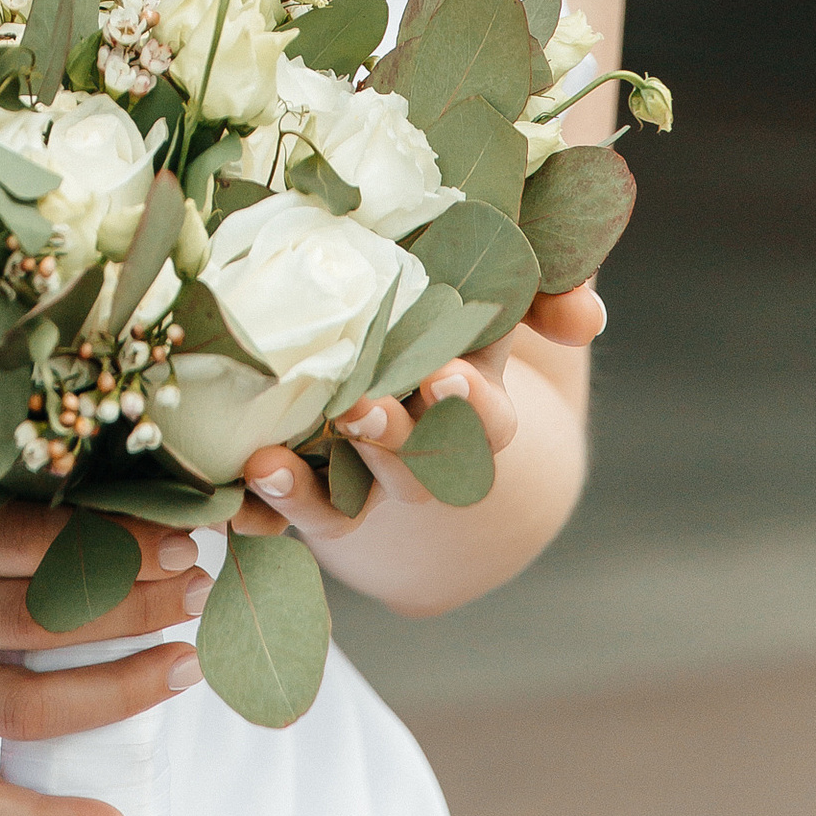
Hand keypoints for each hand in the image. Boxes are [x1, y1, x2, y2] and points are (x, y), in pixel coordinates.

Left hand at [230, 282, 605, 543]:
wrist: (435, 421)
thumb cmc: (466, 332)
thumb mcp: (510, 305)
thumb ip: (547, 298)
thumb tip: (587, 314)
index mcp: (474, 407)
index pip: (486, 420)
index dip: (470, 404)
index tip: (448, 375)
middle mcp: (422, 454)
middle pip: (414, 464)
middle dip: (390, 440)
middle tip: (360, 410)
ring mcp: (366, 482)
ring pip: (346, 500)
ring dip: (309, 490)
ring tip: (268, 462)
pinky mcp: (315, 497)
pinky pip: (286, 517)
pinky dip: (259, 514)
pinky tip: (227, 505)